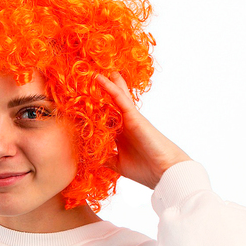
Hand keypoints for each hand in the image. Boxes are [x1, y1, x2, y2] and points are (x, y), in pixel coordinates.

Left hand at [97, 72, 190, 188]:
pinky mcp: (134, 116)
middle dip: (103, 95)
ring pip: (116, 98)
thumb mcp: (118, 164)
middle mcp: (125, 125)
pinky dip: (110, 88)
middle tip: (92, 81)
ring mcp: (130, 119)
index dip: (94, 113)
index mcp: (121, 136)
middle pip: (112, 106)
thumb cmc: (146, 170)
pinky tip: (100, 79)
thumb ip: (106, 157)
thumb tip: (91, 156)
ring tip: (97, 73)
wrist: (164, 172)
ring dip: (107, 85)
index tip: (81, 106)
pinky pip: (120, 99)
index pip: (105, 121)